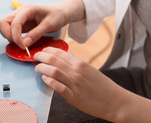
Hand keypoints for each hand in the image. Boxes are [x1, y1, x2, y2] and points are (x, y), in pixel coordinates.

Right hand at [0, 3, 66, 49]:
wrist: (61, 12)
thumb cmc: (57, 15)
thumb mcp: (50, 25)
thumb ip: (36, 33)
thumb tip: (25, 44)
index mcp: (27, 9)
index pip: (14, 23)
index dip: (16, 36)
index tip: (23, 46)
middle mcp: (20, 12)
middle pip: (2, 22)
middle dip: (8, 35)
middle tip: (19, 44)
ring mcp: (18, 17)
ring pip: (3, 25)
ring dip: (8, 36)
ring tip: (21, 43)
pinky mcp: (20, 23)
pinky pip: (9, 29)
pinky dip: (12, 36)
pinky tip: (21, 41)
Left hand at [34, 47, 150, 121]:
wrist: (115, 101)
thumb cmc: (102, 86)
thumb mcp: (89, 69)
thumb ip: (75, 61)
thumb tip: (65, 52)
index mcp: (80, 64)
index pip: (60, 52)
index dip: (47, 50)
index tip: (41, 50)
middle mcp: (77, 72)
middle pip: (54, 60)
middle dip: (41, 57)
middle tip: (35, 57)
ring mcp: (75, 84)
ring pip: (55, 71)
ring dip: (43, 68)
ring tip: (37, 68)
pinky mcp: (75, 97)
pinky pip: (60, 87)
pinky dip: (51, 82)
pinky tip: (45, 79)